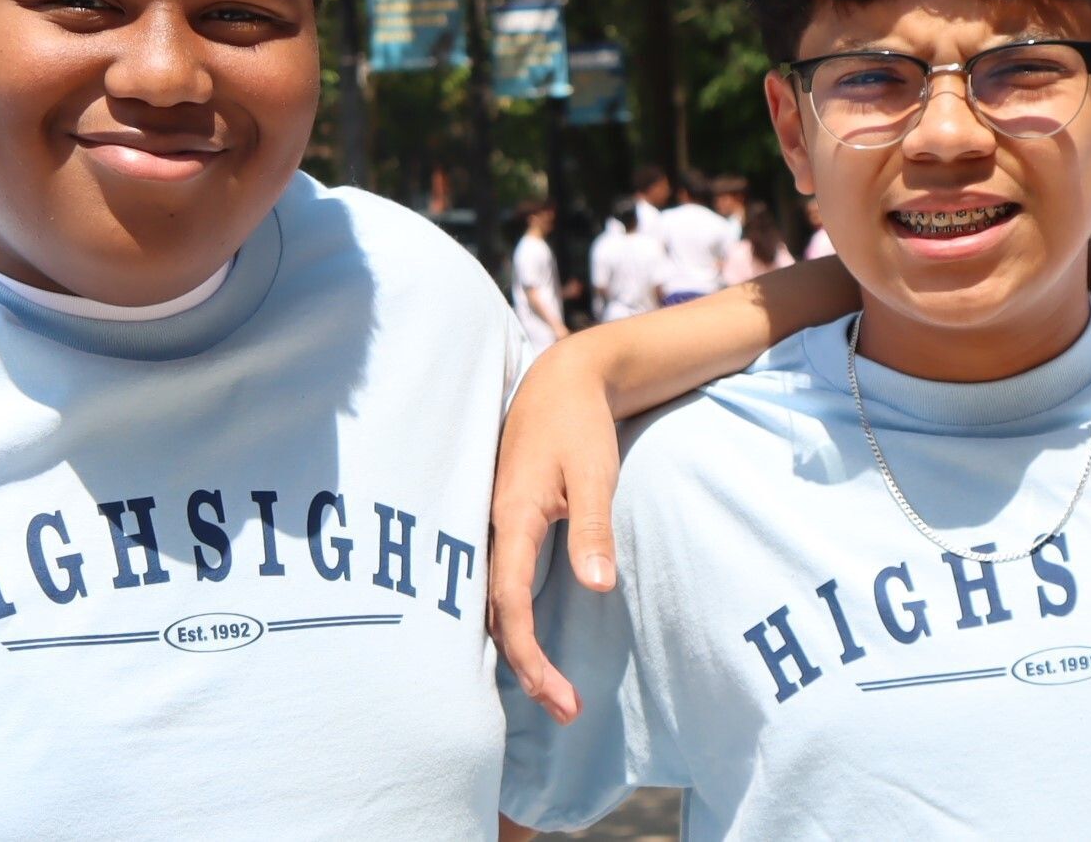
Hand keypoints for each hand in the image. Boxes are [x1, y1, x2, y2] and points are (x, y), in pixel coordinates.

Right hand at [487, 340, 621, 724]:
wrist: (563, 380)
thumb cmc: (578, 424)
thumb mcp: (594, 472)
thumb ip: (593, 529)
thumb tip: (596, 587)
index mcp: (511, 517)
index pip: (509, 602)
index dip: (529, 653)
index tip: (560, 693)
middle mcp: (493, 529)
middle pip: (496, 617)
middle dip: (527, 669)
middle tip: (567, 710)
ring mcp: (494, 528)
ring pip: (493, 606)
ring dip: (521, 651)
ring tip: (556, 692)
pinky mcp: (504, 527)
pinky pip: (499, 589)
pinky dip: (514, 625)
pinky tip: (532, 645)